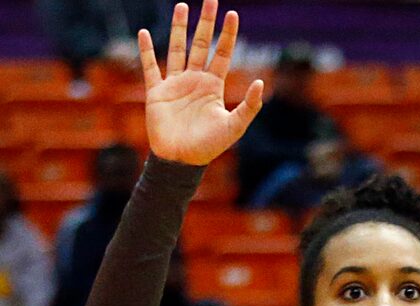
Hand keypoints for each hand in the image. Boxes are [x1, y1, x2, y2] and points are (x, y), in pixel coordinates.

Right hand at [140, 2, 263, 167]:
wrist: (181, 161)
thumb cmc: (208, 147)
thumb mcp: (234, 127)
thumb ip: (248, 107)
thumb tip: (260, 83)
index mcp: (213, 87)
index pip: (222, 54)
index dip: (228, 35)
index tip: (232, 14)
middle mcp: (195, 81)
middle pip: (201, 45)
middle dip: (205, 23)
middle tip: (210, 0)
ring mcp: (176, 84)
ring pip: (177, 49)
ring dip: (179, 29)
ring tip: (182, 7)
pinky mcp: (157, 92)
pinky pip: (151, 67)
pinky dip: (146, 51)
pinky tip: (144, 33)